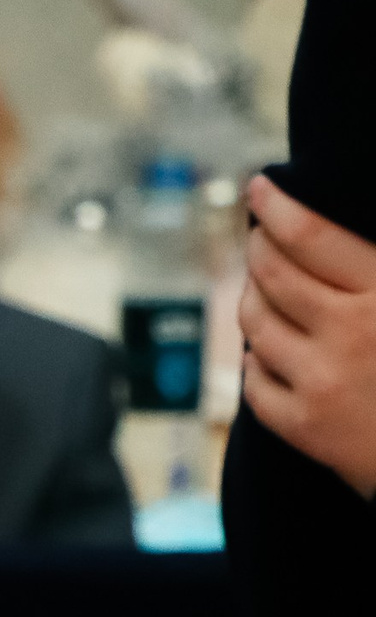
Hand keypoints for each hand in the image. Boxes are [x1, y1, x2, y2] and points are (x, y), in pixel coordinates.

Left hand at [241, 174, 375, 499]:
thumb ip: (375, 268)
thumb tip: (344, 237)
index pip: (312, 237)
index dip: (278, 208)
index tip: (259, 189)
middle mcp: (349, 334)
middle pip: (272, 276)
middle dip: (258, 249)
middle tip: (258, 237)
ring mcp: (321, 383)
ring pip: (255, 324)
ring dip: (253, 300)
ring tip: (263, 288)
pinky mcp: (304, 426)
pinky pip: (254, 381)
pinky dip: (256, 361)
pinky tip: (265, 352)